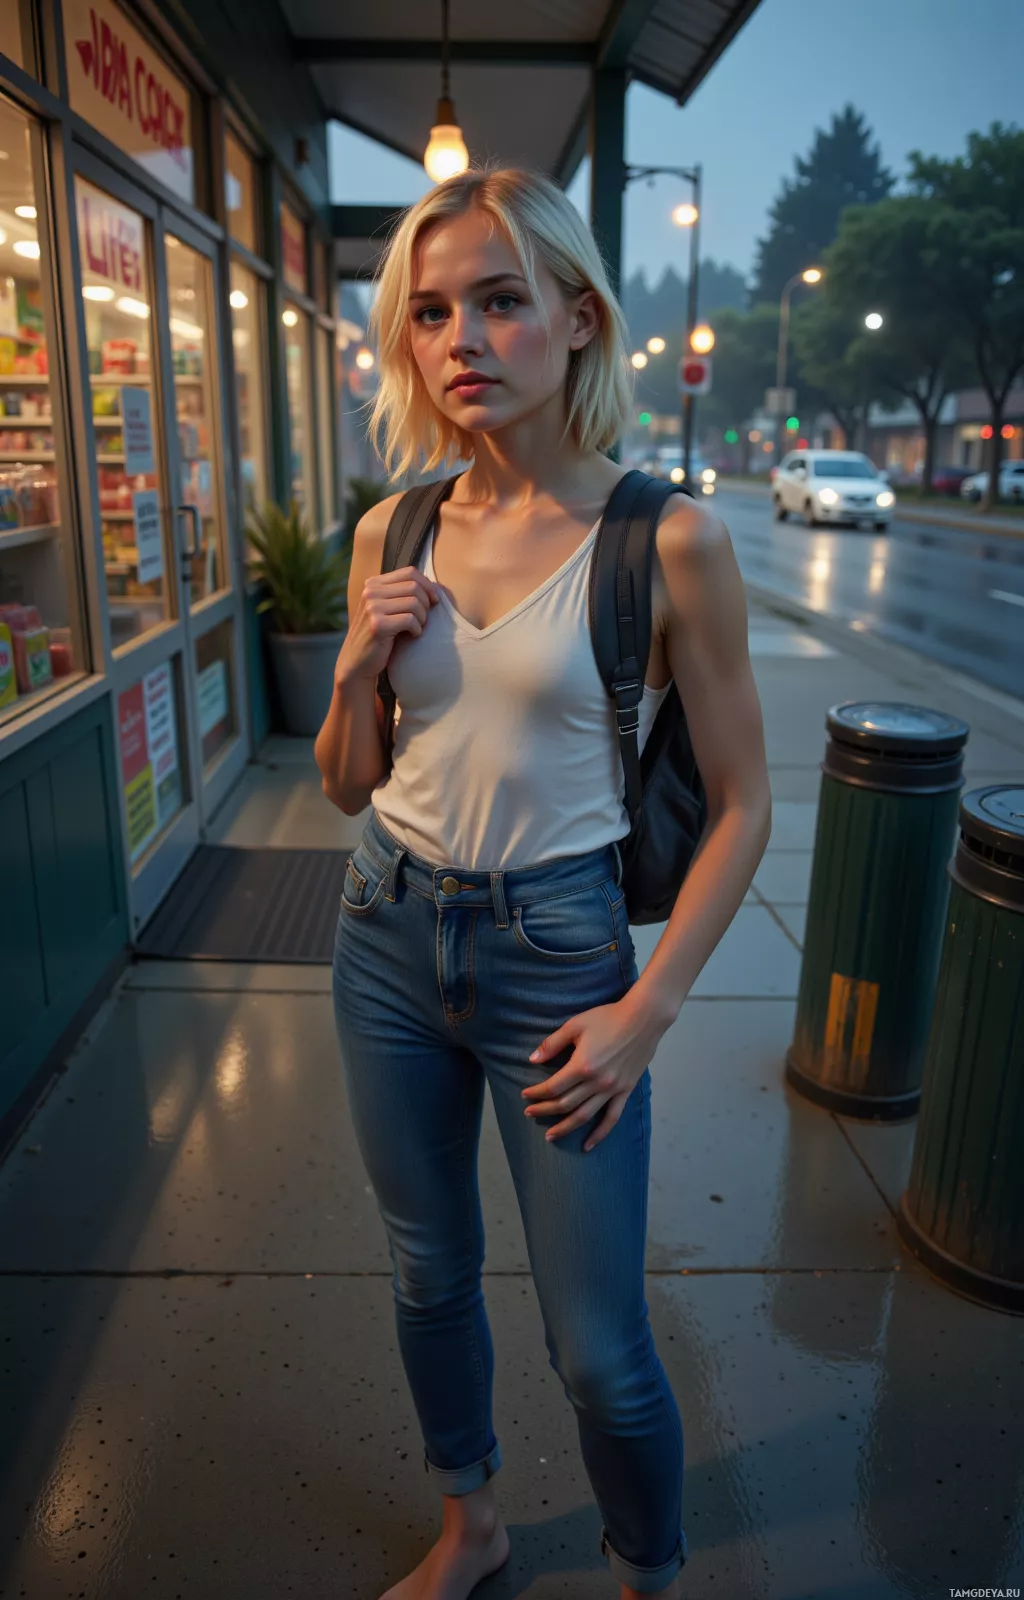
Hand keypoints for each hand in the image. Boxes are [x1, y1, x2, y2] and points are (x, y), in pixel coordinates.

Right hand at [336, 566, 440, 684]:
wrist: (357, 663)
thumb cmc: (379, 636)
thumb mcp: (386, 609)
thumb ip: (402, 594)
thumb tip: (436, 586)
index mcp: (373, 584)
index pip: (409, 572)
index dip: (427, 585)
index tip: (434, 601)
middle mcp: (370, 592)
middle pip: (414, 586)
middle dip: (426, 603)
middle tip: (424, 619)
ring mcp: (372, 608)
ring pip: (414, 602)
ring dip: (422, 618)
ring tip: (417, 628)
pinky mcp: (378, 625)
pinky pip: (410, 620)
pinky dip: (417, 629)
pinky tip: (413, 635)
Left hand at [521, 996, 668, 1151]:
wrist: (643, 1018)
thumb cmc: (608, 1017)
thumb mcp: (575, 1025)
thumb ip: (552, 1044)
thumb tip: (532, 1060)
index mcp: (582, 1065)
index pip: (553, 1087)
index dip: (537, 1093)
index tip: (525, 1096)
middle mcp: (597, 1082)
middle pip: (565, 1104)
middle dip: (544, 1110)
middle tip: (530, 1113)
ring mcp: (612, 1089)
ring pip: (584, 1116)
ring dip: (565, 1127)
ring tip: (550, 1135)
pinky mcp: (625, 1091)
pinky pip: (611, 1118)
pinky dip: (599, 1134)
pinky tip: (587, 1145)